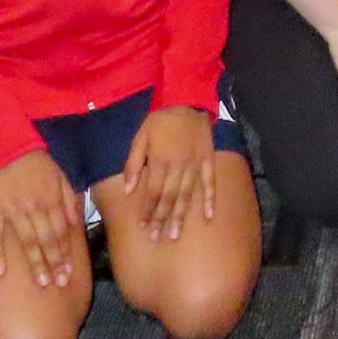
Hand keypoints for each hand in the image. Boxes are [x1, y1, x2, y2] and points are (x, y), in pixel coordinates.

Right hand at [0, 149, 81, 286]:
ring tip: (40, 282)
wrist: (8, 147)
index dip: (66, 253)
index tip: (69, 273)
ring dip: (34, 263)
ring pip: (27, 241)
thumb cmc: (37, 164)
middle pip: (47, 240)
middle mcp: (35, 208)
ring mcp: (13, 211)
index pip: (61, 232)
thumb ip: (69, 200)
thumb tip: (76, 224)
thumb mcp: (60, 177)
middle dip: (54, 263)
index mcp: (52, 201)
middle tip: (57, 284)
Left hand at [120, 104, 215, 241]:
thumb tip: (127, 191)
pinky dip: (210, 200)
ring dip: (180, 216)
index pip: (151, 193)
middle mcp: (177, 167)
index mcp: (159, 161)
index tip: (142, 227)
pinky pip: (210, 182)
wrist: (187, 100)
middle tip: (157, 238)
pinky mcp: (208, 161)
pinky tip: (208, 216)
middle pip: (168, 198)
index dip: (147, 211)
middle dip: (161, 219)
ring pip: (186, 195)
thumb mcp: (140, 137)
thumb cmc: (160, 120)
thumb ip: (133, 164)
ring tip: (174, 234)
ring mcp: (194, 165)